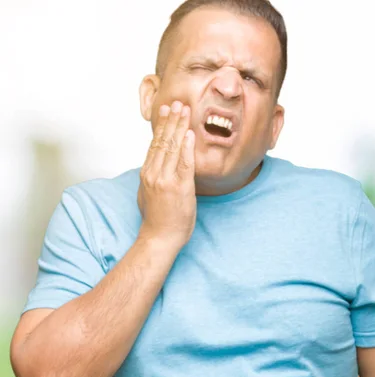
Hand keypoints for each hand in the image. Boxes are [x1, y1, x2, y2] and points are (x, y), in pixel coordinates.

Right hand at [137, 100, 196, 248]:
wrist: (159, 238)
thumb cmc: (157, 220)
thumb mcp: (148, 194)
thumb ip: (152, 178)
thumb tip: (155, 168)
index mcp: (147, 174)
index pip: (155, 144)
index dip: (162, 126)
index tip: (167, 111)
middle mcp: (154, 173)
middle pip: (162, 141)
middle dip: (171, 120)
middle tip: (177, 102)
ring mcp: (165, 180)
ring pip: (172, 147)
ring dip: (179, 127)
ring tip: (185, 110)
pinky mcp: (179, 187)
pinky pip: (184, 163)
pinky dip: (187, 147)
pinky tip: (190, 134)